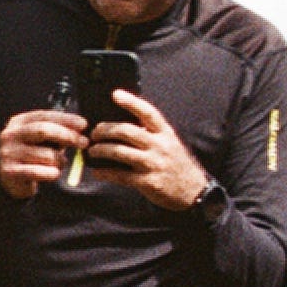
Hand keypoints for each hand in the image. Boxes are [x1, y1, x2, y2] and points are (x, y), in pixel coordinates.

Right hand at [0, 109, 87, 199]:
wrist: (9, 179)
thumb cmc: (32, 155)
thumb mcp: (41, 139)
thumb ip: (56, 131)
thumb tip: (80, 128)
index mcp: (18, 122)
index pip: (44, 116)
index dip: (66, 119)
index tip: (84, 125)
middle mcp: (10, 135)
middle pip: (43, 130)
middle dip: (67, 136)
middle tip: (83, 143)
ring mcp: (8, 153)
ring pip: (46, 155)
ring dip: (60, 161)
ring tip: (59, 165)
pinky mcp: (9, 171)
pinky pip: (39, 172)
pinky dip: (52, 173)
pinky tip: (53, 173)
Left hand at [86, 91, 210, 210]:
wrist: (194, 191)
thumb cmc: (176, 164)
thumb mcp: (170, 143)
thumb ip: (151, 133)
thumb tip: (121, 124)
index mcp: (165, 133)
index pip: (148, 113)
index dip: (131, 102)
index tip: (115, 94)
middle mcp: (160, 146)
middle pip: (127, 131)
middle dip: (105, 130)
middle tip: (94, 133)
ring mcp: (153, 164)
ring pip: (120, 152)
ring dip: (101, 150)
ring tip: (92, 151)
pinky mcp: (147, 182)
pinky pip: (120, 175)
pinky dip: (105, 173)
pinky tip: (97, 171)